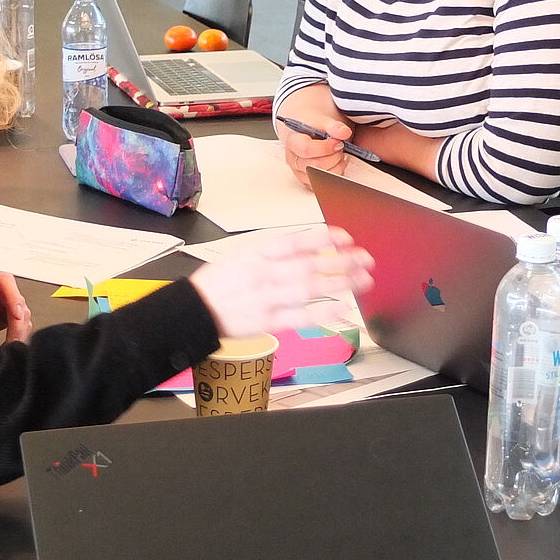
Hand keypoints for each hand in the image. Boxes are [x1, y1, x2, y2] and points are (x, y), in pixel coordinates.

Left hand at [0, 271, 31, 342]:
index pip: (5, 281)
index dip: (13, 297)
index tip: (17, 315)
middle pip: (17, 301)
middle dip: (18, 323)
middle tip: (13, 340)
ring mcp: (4, 303)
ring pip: (22, 314)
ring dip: (20, 331)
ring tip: (10, 346)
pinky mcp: (7, 315)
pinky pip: (19, 323)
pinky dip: (17, 335)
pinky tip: (9, 345)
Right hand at [189, 226, 373, 336]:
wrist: (194, 310)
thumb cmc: (218, 283)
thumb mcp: (242, 255)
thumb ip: (274, 253)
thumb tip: (309, 249)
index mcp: (258, 253)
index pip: (296, 241)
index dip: (323, 238)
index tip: (345, 238)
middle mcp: (264, 273)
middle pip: (310, 264)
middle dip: (342, 261)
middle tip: (365, 259)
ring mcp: (267, 298)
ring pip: (310, 288)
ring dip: (340, 283)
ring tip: (362, 280)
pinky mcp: (267, 321)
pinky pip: (300, 316)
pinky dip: (323, 312)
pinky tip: (342, 308)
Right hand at [276, 88, 355, 186]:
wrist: (308, 132)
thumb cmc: (313, 127)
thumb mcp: (322, 121)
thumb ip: (333, 126)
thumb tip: (344, 132)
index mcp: (293, 142)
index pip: (306, 149)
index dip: (325, 148)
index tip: (338, 142)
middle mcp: (293, 160)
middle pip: (315, 165)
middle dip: (333, 157)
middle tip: (340, 147)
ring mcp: (300, 173)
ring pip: (321, 178)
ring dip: (336, 167)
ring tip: (339, 155)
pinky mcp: (309, 182)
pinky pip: (324, 185)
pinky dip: (335, 175)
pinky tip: (337, 164)